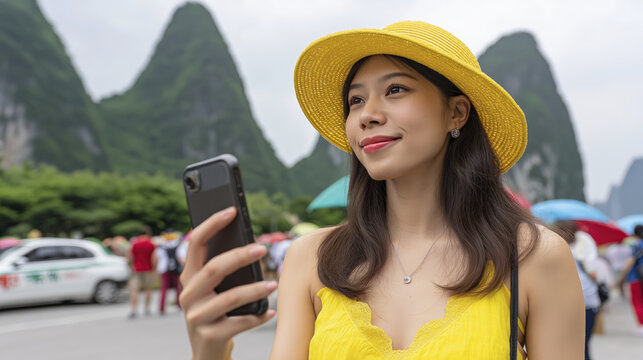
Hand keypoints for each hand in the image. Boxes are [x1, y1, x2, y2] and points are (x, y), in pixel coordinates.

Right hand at [180, 207, 276, 359]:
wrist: (207, 351)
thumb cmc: (217, 312)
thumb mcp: (213, 289)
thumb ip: (222, 268)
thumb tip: (252, 244)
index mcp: (189, 277)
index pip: (195, 243)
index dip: (212, 224)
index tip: (232, 210)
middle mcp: (188, 294)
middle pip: (213, 268)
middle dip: (239, 256)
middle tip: (262, 249)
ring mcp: (197, 317)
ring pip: (230, 297)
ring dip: (255, 289)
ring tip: (273, 284)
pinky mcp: (210, 336)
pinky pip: (240, 323)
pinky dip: (259, 316)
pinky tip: (271, 311)